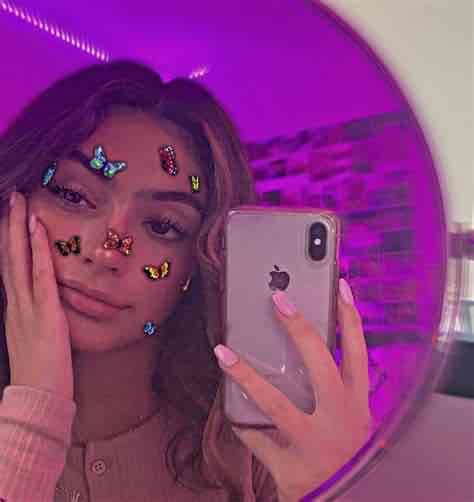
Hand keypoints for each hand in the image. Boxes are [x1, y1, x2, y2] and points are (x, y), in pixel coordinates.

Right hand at [0, 191, 73, 400]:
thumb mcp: (34, 338)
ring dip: (19, 228)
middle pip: (8, 257)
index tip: (10, 219)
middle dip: (9, 226)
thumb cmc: (41, 372)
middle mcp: (15, 304)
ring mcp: (27, 307)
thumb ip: (35, 318)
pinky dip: (38, 249)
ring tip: (19, 201)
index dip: (8, 242)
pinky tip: (38, 228)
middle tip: (10, 197)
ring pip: (19, 260)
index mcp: (14, 309)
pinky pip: (41, 274)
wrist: (39, 401)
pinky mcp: (45, 312)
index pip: (8, 268)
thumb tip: (42, 302)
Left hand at [214, 279, 371, 501]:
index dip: (351, 318)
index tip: (340, 287)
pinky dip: (240, 420)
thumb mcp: (349, 419)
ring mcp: (316, 445)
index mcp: (358, 406)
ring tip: (224, 353)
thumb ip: (335, 387)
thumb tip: (303, 345)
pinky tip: (226, 404)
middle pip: (321, 365)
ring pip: (277, 403)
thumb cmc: (342, 454)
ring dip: (247, 376)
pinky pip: (257, 438)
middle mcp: (342, 421)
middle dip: (299, 329)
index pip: (359, 353)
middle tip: (278, 300)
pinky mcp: (291, 469)